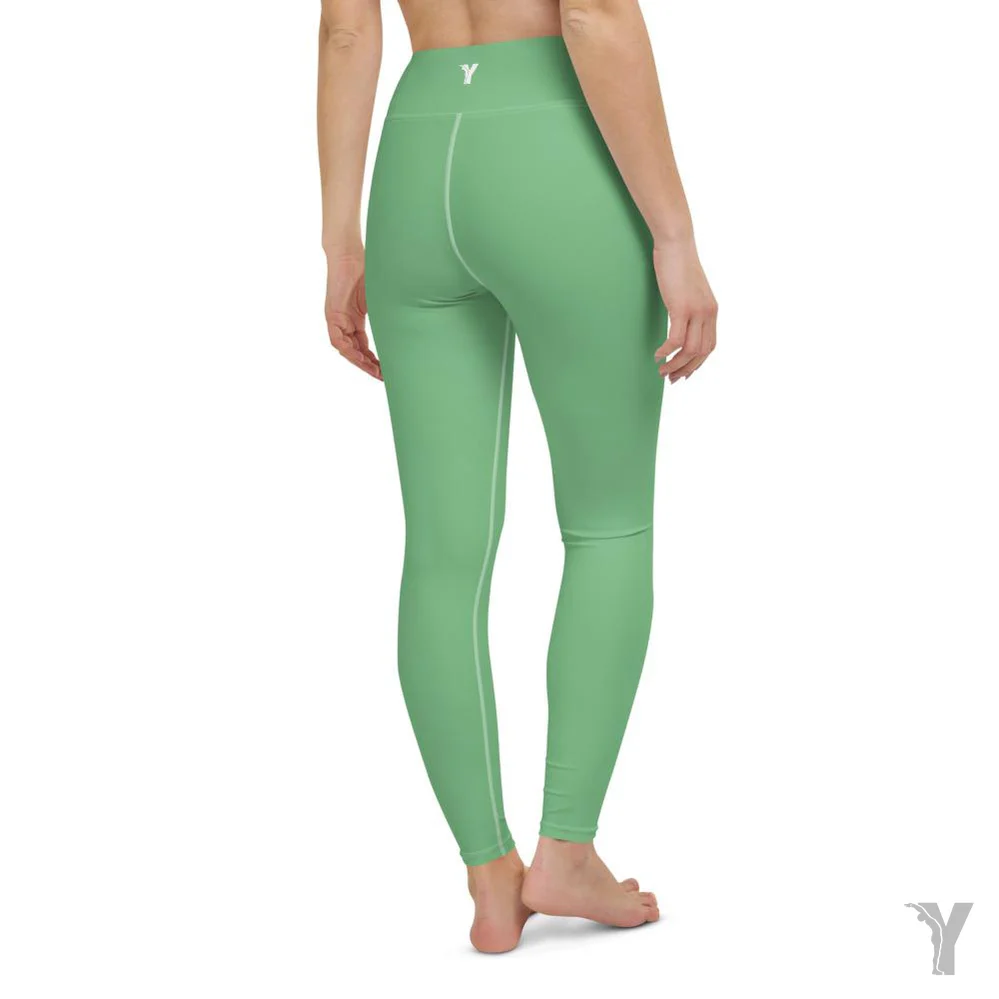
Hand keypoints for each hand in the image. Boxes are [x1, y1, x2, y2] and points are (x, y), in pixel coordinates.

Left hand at [325, 250, 381, 380]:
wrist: (350, 255)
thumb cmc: (366, 271)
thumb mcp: (380, 299)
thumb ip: (388, 314)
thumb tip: (410, 323)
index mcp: (355, 320)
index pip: (364, 347)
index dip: (374, 360)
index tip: (386, 371)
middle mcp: (344, 323)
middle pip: (355, 352)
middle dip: (369, 366)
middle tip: (383, 376)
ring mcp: (337, 320)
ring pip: (346, 350)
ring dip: (360, 362)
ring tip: (374, 371)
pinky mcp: (331, 316)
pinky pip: (337, 340)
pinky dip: (348, 351)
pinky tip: (360, 358)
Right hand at [652, 238, 717, 382]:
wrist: (676, 244)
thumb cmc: (678, 264)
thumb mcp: (689, 290)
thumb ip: (690, 307)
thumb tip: (681, 321)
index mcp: (712, 310)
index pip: (709, 346)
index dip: (697, 364)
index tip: (683, 373)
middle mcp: (708, 313)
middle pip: (701, 353)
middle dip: (685, 370)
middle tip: (670, 378)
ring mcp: (696, 311)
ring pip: (690, 350)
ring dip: (675, 364)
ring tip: (661, 370)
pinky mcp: (681, 308)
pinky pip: (676, 340)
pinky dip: (667, 351)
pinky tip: (657, 354)